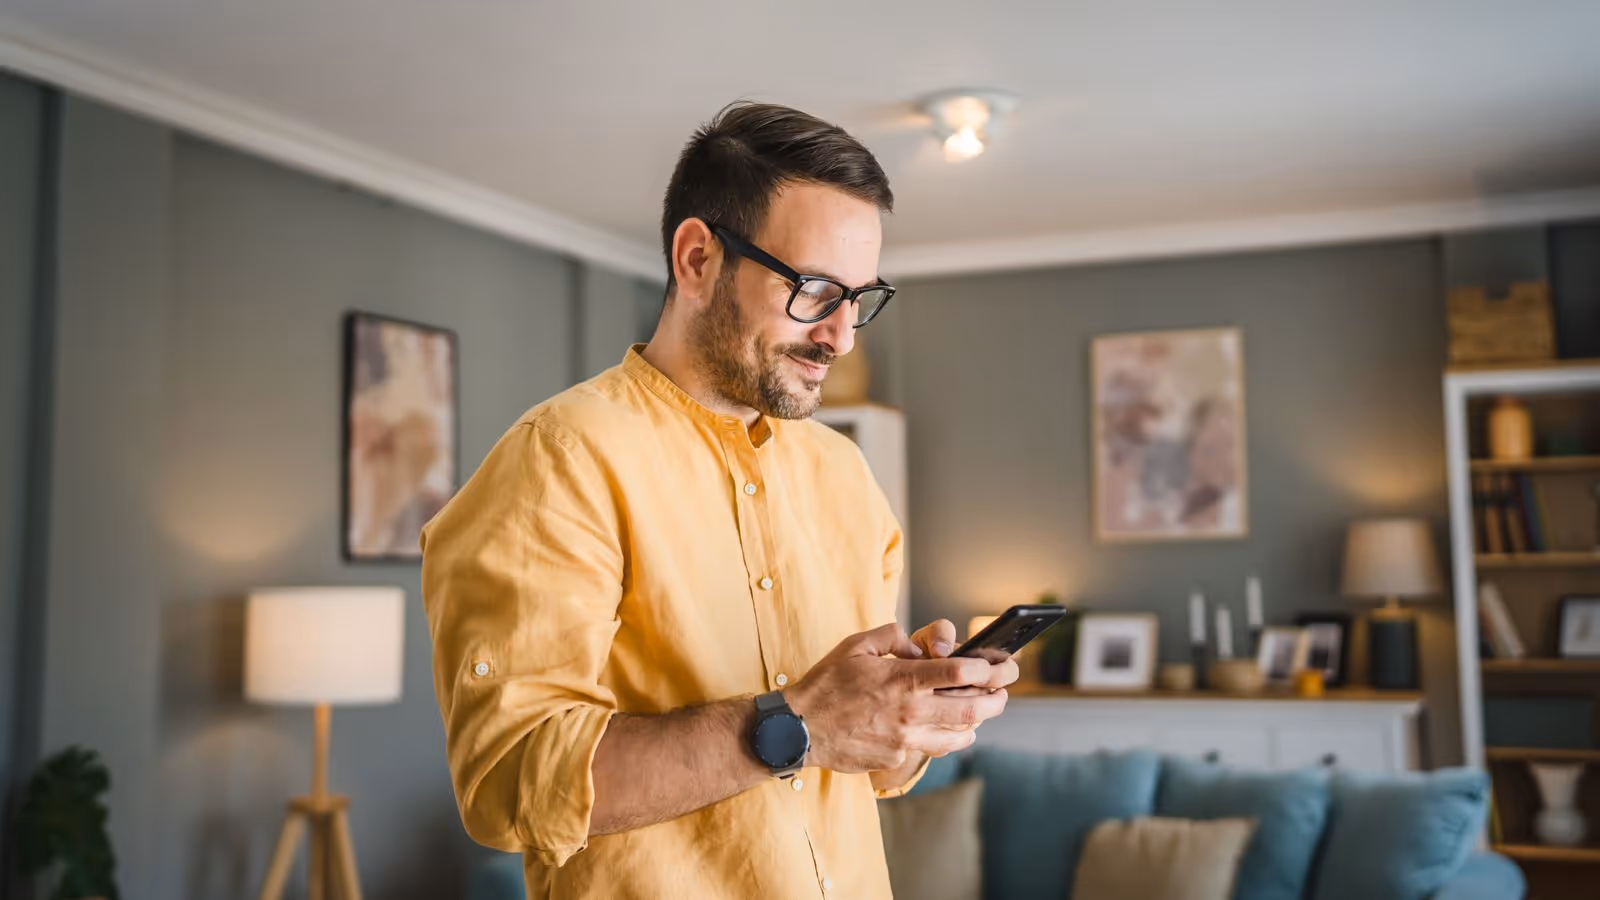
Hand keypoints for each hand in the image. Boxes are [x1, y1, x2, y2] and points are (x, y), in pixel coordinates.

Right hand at [786, 623, 1008, 773]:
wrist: (798, 729)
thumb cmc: (826, 684)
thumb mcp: (857, 645)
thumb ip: (893, 636)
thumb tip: (919, 648)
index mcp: (902, 680)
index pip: (959, 672)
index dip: (986, 669)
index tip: (997, 665)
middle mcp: (909, 712)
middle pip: (972, 709)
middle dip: (996, 700)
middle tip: (1003, 692)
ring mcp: (904, 740)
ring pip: (958, 737)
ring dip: (976, 724)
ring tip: (981, 713)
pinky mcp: (895, 759)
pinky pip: (928, 748)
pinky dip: (942, 737)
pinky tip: (942, 728)